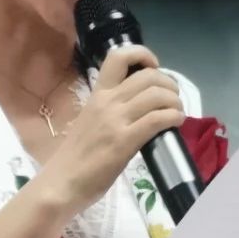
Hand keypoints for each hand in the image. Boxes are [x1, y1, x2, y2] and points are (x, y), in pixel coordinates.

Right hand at [46, 44, 183, 214]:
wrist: (61, 183)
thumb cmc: (74, 157)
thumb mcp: (91, 121)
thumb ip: (111, 110)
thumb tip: (139, 109)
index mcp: (97, 94)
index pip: (118, 56)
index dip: (143, 54)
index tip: (153, 68)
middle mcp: (107, 102)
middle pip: (148, 76)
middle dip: (169, 84)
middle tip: (173, 98)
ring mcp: (115, 121)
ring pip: (157, 95)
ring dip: (175, 101)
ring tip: (177, 112)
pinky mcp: (124, 142)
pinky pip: (157, 119)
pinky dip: (173, 117)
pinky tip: (176, 123)